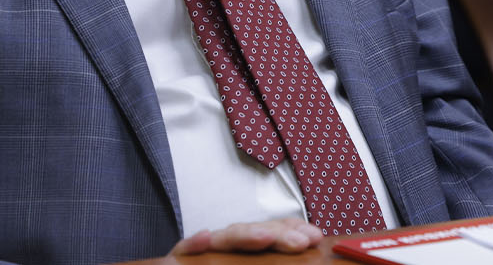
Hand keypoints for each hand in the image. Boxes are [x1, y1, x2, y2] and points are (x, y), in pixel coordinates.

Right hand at [170, 217, 322, 255]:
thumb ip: (275, 263)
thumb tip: (304, 253)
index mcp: (247, 250)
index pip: (272, 232)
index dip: (292, 230)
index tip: (315, 236)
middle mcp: (227, 247)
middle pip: (253, 233)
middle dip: (279, 233)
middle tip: (302, 241)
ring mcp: (203, 252)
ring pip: (225, 238)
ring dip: (245, 235)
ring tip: (265, 237)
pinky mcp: (178, 260)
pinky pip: (185, 250)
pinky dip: (193, 244)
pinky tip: (205, 238)